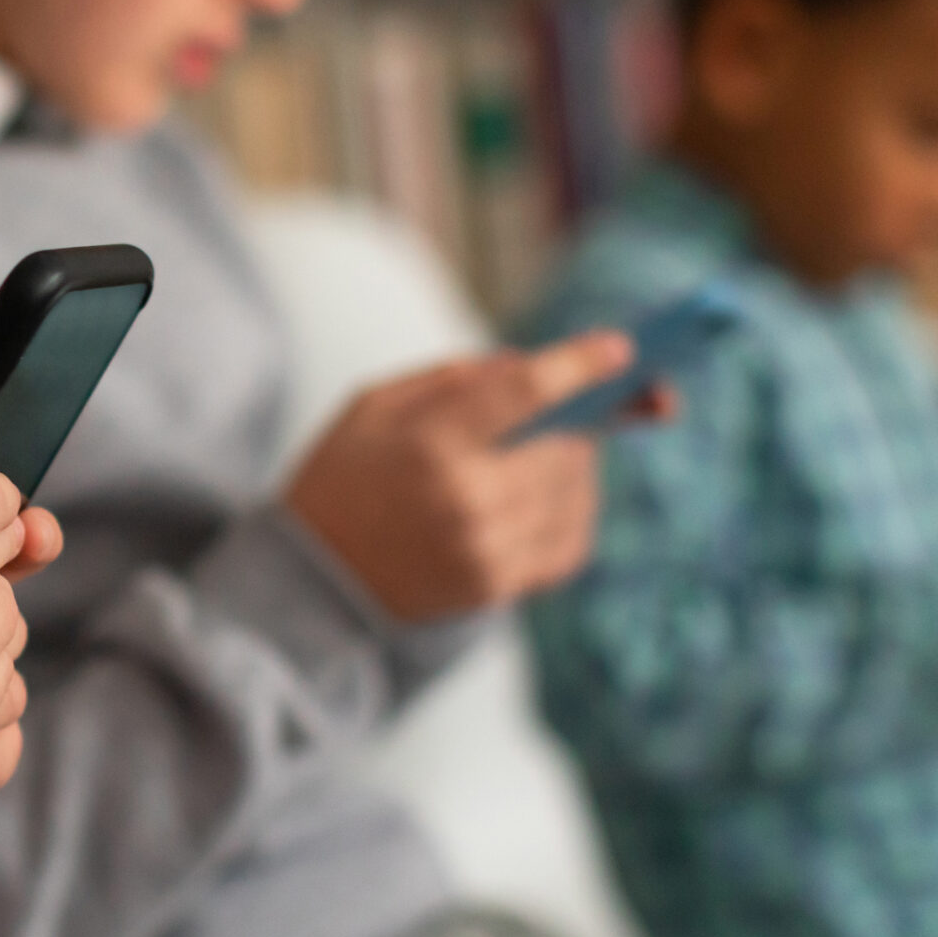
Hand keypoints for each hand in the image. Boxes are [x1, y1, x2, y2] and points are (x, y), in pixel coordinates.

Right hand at [281, 332, 633, 620]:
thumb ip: (457, 377)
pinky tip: (539, 502)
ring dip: (573, 467)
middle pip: (566, 444)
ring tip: (535, 459)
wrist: (316, 579)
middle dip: (576, 423)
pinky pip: (572, 542)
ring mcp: (485, 549)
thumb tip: (539, 366)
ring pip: (577, 493)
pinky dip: (571, 513)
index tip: (621, 349)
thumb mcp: (377, 404)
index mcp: (429, 439)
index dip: (578, 366)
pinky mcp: (497, 586)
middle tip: (565, 414)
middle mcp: (464, 497)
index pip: (524, 391)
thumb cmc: (349, 473)